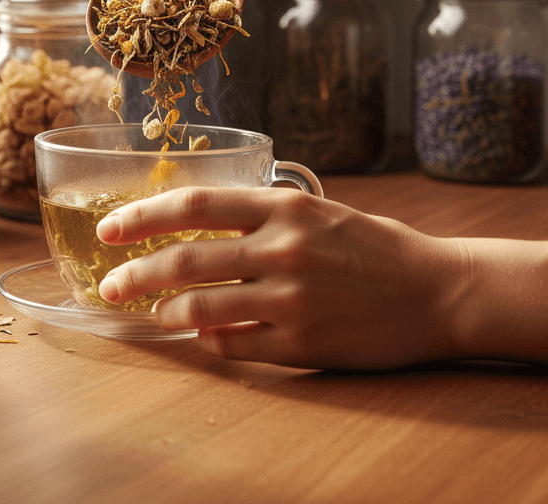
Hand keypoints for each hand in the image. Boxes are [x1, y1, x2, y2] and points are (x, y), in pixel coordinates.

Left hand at [96, 186, 465, 369]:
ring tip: (154, 314)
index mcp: (284, 206)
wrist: (438, 290)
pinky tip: (203, 337)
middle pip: (185, 257)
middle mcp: (283, 247)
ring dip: (166, 311)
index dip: (143, 215)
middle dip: (135, 272)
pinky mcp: (303, 342)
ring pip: (201, 306)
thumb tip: (198, 224)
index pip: (195, 203)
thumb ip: (261, 213)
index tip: (110, 227)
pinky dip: (208, 341)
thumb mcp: (318, 210)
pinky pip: (234, 344)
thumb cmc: (375, 246)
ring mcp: (292, 297)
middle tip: (110, 283)